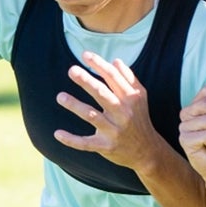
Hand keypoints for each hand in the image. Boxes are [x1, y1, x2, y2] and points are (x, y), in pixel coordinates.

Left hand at [54, 51, 159, 169]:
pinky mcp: (106, 147)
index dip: (99, 64)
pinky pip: (86, 143)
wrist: (148, 152)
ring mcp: (114, 131)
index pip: (114, 77)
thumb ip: (129, 78)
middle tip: (72, 70)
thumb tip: (115, 61)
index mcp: (131, 99)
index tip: (85, 55)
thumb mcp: (140, 98)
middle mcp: (123, 113)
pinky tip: (57, 133)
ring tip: (60, 96)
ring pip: (92, 116)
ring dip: (75, 106)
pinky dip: (71, 140)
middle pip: (103, 94)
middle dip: (87, 81)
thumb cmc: (140, 119)